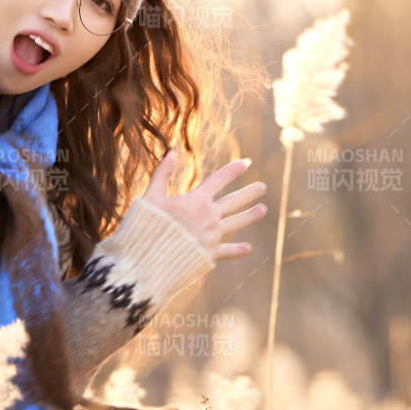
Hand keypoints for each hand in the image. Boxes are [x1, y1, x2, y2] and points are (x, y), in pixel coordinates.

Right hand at [141, 151, 267, 261]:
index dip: (233, 170)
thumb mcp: (151, 197)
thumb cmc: (147, 226)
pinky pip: (228, 251)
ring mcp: (212, 236)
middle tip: (262, 187)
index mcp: (196, 201)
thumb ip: (162, 174)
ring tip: (263, 209)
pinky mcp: (210, 254)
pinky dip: (238, 250)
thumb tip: (171, 151)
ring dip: (250, 216)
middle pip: (234, 201)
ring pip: (236, 223)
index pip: (219, 180)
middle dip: (249, 193)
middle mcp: (209, 217)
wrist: (149, 258)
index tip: (246, 162)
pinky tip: (248, 248)